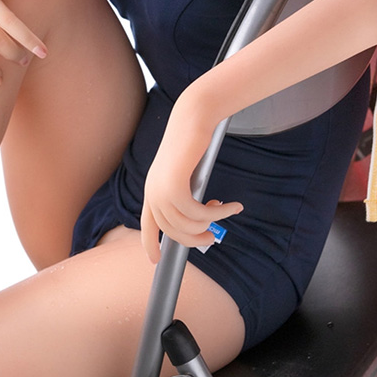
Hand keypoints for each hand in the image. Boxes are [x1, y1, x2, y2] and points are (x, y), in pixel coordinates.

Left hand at [140, 89, 242, 263]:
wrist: (193, 117)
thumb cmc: (193, 142)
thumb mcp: (186, 172)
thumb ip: (187, 194)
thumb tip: (198, 219)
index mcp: (151, 189)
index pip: (147, 224)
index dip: (149, 244)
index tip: (154, 259)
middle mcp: (152, 191)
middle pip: (173, 232)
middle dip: (196, 238)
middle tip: (214, 235)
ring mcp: (161, 189)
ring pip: (187, 225)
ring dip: (211, 223)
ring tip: (226, 211)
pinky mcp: (174, 184)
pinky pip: (196, 213)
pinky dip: (216, 214)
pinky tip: (229, 205)